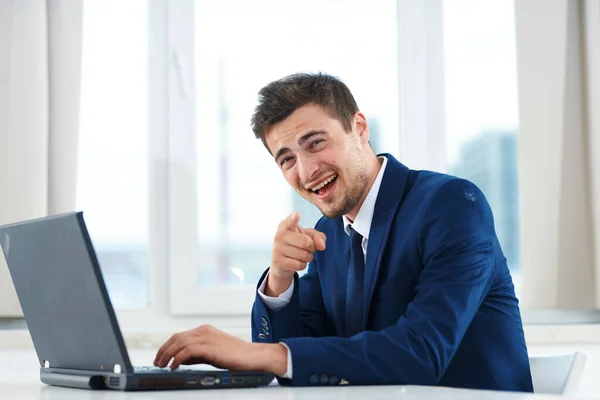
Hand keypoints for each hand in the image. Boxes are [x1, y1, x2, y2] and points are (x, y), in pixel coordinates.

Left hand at [153, 325, 286, 374]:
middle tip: (157, 362)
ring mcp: (207, 337)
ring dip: (168, 354)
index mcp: (205, 330)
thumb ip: (196, 354)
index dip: (167, 346)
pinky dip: (177, 358)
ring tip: (163, 365)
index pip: (179, 335)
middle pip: (176, 337)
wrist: (252, 356)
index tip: (160, 356)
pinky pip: (187, 351)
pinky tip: (174, 366)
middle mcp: (204, 331)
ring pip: (179, 343)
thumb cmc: (235, 356)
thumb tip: (180, 359)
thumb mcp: (212, 353)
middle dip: (163, 350)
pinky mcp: (209, 347)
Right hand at [268, 212, 326, 295]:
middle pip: (306, 242)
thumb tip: (322, 245)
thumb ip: (318, 237)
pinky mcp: (277, 261)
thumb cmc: (296, 245)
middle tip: (307, 248)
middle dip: (312, 248)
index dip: (294, 218)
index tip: (297, 215)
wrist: (281, 262)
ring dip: (308, 257)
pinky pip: (299, 265)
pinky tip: (296, 262)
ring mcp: (277, 248)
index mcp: (285, 225)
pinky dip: (302, 265)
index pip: (290, 221)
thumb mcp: (308, 236)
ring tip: (301, 255)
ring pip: (304, 255)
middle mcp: (279, 235)